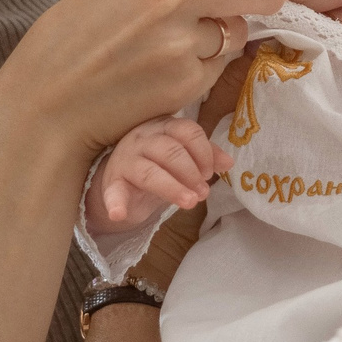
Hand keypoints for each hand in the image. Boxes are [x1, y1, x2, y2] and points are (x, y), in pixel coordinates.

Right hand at [0, 0, 295, 158]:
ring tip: (173, 40)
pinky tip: (163, 68)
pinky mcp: (185, 80)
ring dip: (223, 36)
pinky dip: (202, 68)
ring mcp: (181, 38)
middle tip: (245, 0)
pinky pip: (220, 66)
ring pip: (242, 30)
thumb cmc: (87, 26)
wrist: (47, 93)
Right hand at [88, 117, 230, 230]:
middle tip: (203, 192)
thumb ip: (205, 156)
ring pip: (149, 171)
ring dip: (172, 188)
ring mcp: (125, 159)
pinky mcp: (113, 183)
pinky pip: (113, 191)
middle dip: (191, 172)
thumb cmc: (157, 163)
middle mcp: (142, 138)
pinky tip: (119, 214)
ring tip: (190, 202)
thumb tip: (228, 162)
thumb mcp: (182, 157)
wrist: (121, 180)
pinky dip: (115, 203)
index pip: (186, 130)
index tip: (209, 173)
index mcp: (163, 127)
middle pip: (170, 150)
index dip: (203, 152)